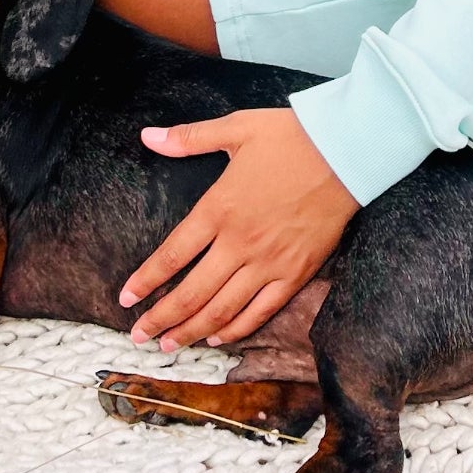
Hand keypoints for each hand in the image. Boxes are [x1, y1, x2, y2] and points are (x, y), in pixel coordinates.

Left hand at [120, 107, 358, 351]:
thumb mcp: (236, 128)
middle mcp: (239, 242)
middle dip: (161, 318)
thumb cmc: (291, 136)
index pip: (172, 255)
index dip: (146, 280)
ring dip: (192, 330)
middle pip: (191, 292)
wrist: (346, 150)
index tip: (126, 298)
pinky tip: (220, 337)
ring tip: (171, 345)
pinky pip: (261, 310)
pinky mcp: (296, 272)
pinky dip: (237, 329)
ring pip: (223, 309)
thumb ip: (189, 138)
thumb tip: (148, 137)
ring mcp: (268, 262)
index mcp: (219, 208)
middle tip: (140, 336)